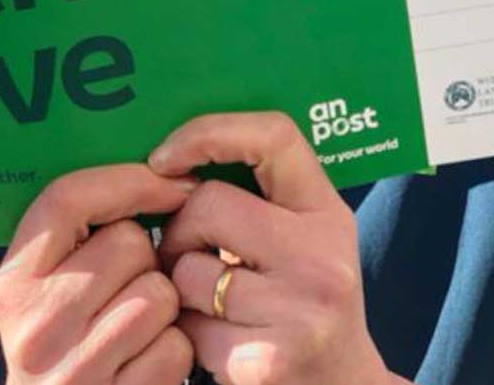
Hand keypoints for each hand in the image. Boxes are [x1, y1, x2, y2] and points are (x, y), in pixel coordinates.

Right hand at [0, 164, 196, 383]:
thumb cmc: (59, 347)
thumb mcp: (42, 290)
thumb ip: (76, 238)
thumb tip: (160, 175)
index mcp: (13, 281)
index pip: (67, 198)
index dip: (128, 180)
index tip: (169, 182)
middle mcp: (36, 324)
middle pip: (129, 244)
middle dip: (145, 258)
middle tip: (128, 284)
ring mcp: (74, 369)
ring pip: (159, 292)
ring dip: (163, 304)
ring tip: (137, 322)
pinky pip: (176, 347)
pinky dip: (174, 349)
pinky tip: (146, 359)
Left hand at [150, 112, 405, 384]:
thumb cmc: (304, 298)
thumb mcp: (305, 234)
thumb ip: (260, 191)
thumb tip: (169, 155)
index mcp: (329, 214)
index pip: (274, 136)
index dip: (209, 133)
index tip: (165, 157)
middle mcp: (322, 260)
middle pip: (208, 205)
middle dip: (181, 228)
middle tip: (191, 251)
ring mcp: (298, 314)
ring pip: (188, 269)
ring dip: (178, 282)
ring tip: (207, 298)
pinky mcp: (264, 364)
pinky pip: (187, 326)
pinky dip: (186, 330)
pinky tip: (214, 337)